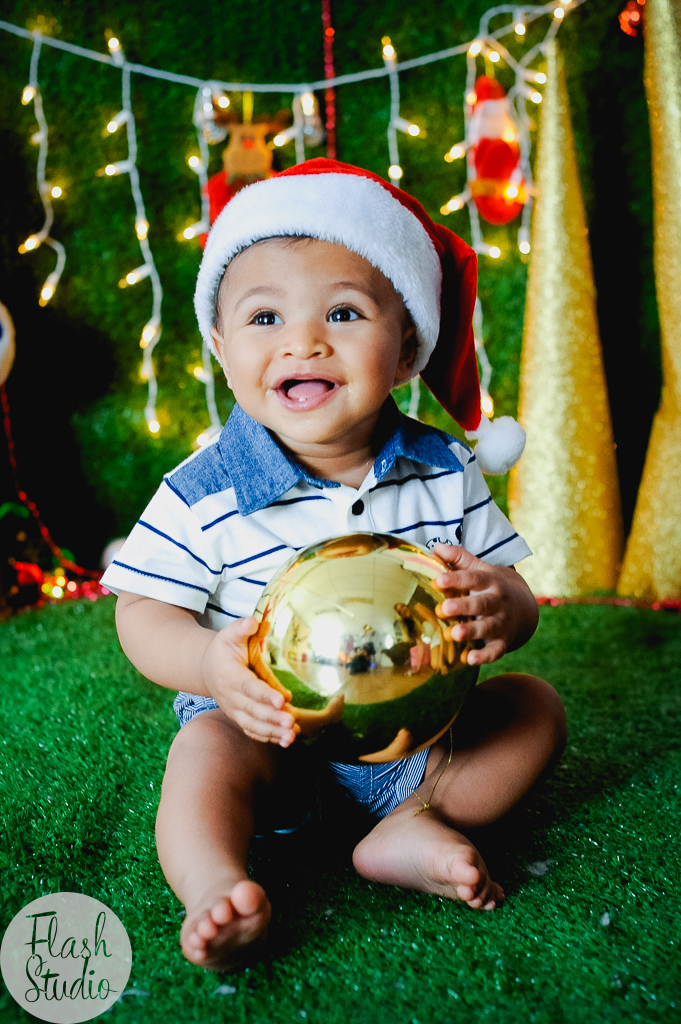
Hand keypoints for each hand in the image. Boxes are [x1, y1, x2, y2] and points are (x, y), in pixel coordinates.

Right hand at [201, 616, 298, 746]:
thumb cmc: (223, 650)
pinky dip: (268, 737)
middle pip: (252, 710)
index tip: (282, 699)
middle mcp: (230, 696)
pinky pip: (253, 731)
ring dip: (272, 732)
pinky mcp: (240, 718)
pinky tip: (286, 741)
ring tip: (292, 736)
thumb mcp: (228, 635)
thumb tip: (254, 622)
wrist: (207, 669)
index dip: (265, 694)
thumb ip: (241, 628)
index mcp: (229, 675)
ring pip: (252, 724)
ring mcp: (234, 710)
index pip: (248, 687)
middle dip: (272, 717)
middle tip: (291, 721)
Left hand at [433, 543, 537, 665]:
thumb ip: (459, 558)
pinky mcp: (502, 642)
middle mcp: (498, 602)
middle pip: (481, 604)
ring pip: (487, 628)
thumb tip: (436, 546)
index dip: (456, 579)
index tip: (438, 580)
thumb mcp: (480, 569)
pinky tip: (469, 659)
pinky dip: (484, 657)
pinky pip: (495, 651)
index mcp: (491, 582)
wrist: (524, 608)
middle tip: (444, 608)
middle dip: (463, 606)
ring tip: (454, 634)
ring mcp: (501, 623)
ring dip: (471, 631)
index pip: (473, 578)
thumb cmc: (491, 587)